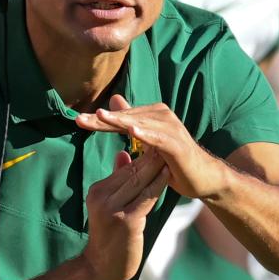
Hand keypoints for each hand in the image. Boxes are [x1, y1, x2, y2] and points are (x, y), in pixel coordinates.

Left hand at [76, 94, 225, 198]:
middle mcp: (161, 117)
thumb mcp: (148, 142)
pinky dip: (146, 134)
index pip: (120, 118)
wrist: (202, 178)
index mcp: (151, 117)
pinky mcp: (177, 144)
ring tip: (101, 117)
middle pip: (126, 118)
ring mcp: (171, 129)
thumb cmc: (173, 161)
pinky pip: (159, 138)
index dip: (99, 120)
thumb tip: (113, 101)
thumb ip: (131, 123)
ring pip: (140, 123)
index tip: (76, 120)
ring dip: (120, 121)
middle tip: (79, 119)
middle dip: (102, 119)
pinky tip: (132, 131)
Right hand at [83, 149, 168, 279]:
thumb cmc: (110, 237)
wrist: (102, 268)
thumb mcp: (109, 205)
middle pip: (131, 172)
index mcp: (97, 191)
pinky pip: (146, 197)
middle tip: (167, 139)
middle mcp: (102, 198)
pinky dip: (159, 183)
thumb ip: (117, 180)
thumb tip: (123, 153)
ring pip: (139, 182)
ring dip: (157, 166)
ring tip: (170, 152)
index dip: (142, 154)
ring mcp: (113, 209)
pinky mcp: (126, 221)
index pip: (123, 168)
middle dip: (151, 156)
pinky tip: (169, 174)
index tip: (157, 140)